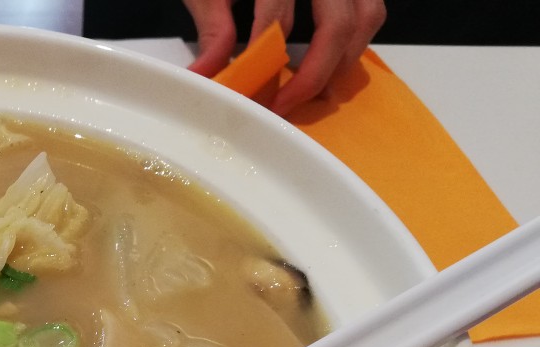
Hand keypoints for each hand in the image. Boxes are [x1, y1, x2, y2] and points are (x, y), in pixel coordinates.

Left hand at [183, 0, 386, 115]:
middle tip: (285, 106)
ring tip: (311, 90)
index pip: (278, 22)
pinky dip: (354, 39)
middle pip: (338, 25)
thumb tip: (207, 75)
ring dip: (343, 60)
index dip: (266, 65)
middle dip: (314, 75)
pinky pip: (370, 7)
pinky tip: (327, 61)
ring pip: (366, 16)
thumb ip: (213, 25)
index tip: (253, 100)